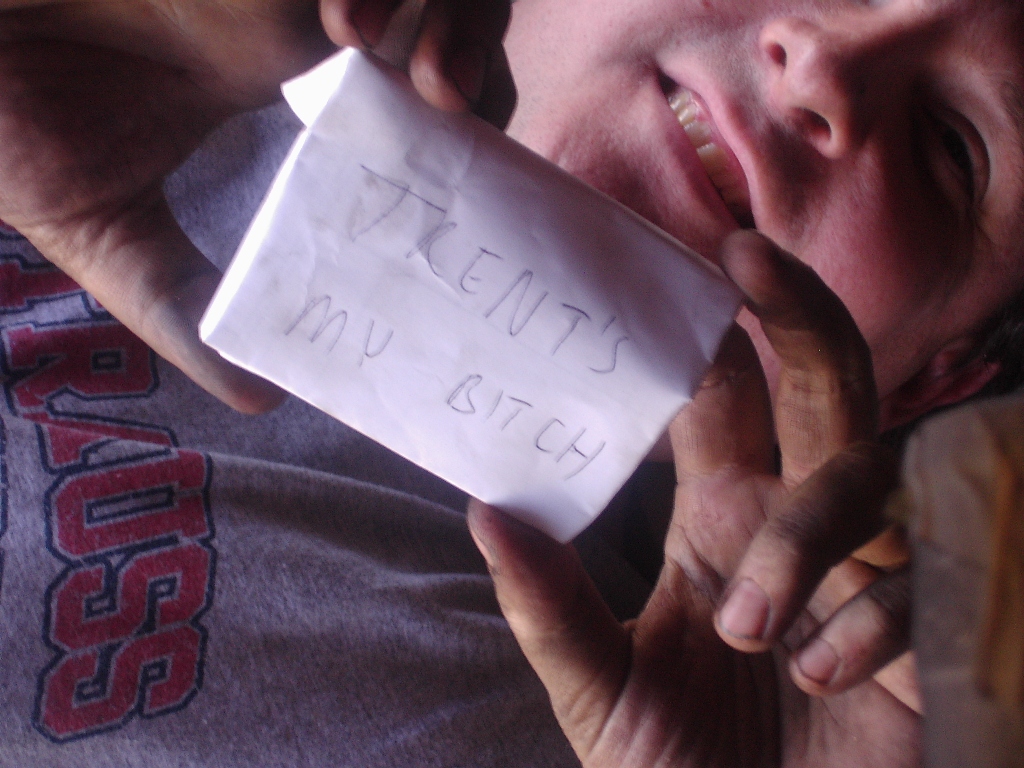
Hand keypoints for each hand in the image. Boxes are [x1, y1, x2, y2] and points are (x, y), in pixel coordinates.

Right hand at [0, 0, 511, 410]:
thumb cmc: (13, 136)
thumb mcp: (110, 238)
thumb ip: (180, 308)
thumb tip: (262, 400)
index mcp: (270, 85)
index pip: (403, 93)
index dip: (454, 120)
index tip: (471, 175)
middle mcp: (282, 21)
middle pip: (428, 16)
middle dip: (468, 47)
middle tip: (458, 106)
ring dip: (437, 12)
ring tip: (430, 79)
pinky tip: (348, 32)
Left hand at [468, 231, 919, 766]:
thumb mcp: (602, 690)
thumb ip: (550, 607)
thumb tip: (485, 507)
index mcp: (723, 517)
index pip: (722, 396)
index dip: (700, 329)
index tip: (666, 263)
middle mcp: (798, 523)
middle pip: (821, 383)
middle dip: (796, 311)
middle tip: (744, 252)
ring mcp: (867, 570)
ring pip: (865, 477)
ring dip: (810, 536)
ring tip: (746, 635)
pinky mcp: (928, 628)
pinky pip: (919, 583)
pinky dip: (871, 624)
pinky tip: (822, 677)